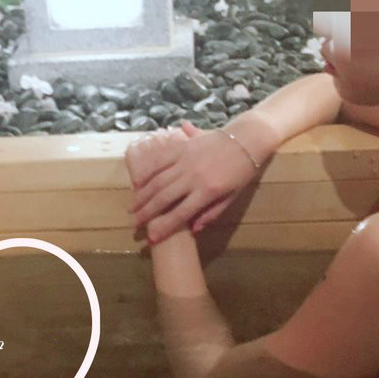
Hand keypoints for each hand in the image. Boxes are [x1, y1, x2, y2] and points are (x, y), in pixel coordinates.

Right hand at [128, 120, 259, 243]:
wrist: (246, 139)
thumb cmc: (241, 171)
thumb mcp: (232, 197)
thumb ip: (211, 213)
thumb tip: (192, 230)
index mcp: (208, 191)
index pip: (181, 214)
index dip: (164, 227)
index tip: (152, 238)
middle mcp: (193, 176)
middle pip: (164, 198)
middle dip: (147, 213)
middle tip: (133, 224)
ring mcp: (186, 160)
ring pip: (158, 180)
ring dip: (143, 195)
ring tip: (132, 208)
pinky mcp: (183, 147)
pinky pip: (161, 161)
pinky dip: (148, 172)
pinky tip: (138, 183)